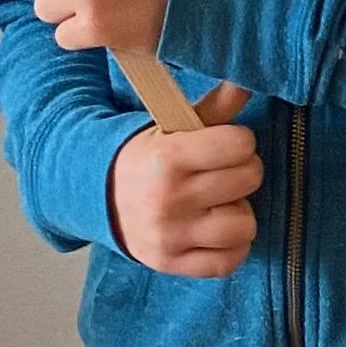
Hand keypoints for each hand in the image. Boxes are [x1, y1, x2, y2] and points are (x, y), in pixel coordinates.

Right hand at [107, 82, 261, 276]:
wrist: (97, 196)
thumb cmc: (146, 156)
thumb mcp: (172, 126)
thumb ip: (214, 108)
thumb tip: (246, 82)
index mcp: (167, 157)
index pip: (239, 144)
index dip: (239, 141)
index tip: (226, 143)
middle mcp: (168, 200)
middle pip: (248, 179)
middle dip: (242, 171)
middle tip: (223, 172)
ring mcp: (170, 237)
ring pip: (244, 225)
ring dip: (238, 211)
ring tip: (218, 203)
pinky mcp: (172, 264)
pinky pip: (229, 261)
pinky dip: (232, 247)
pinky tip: (217, 230)